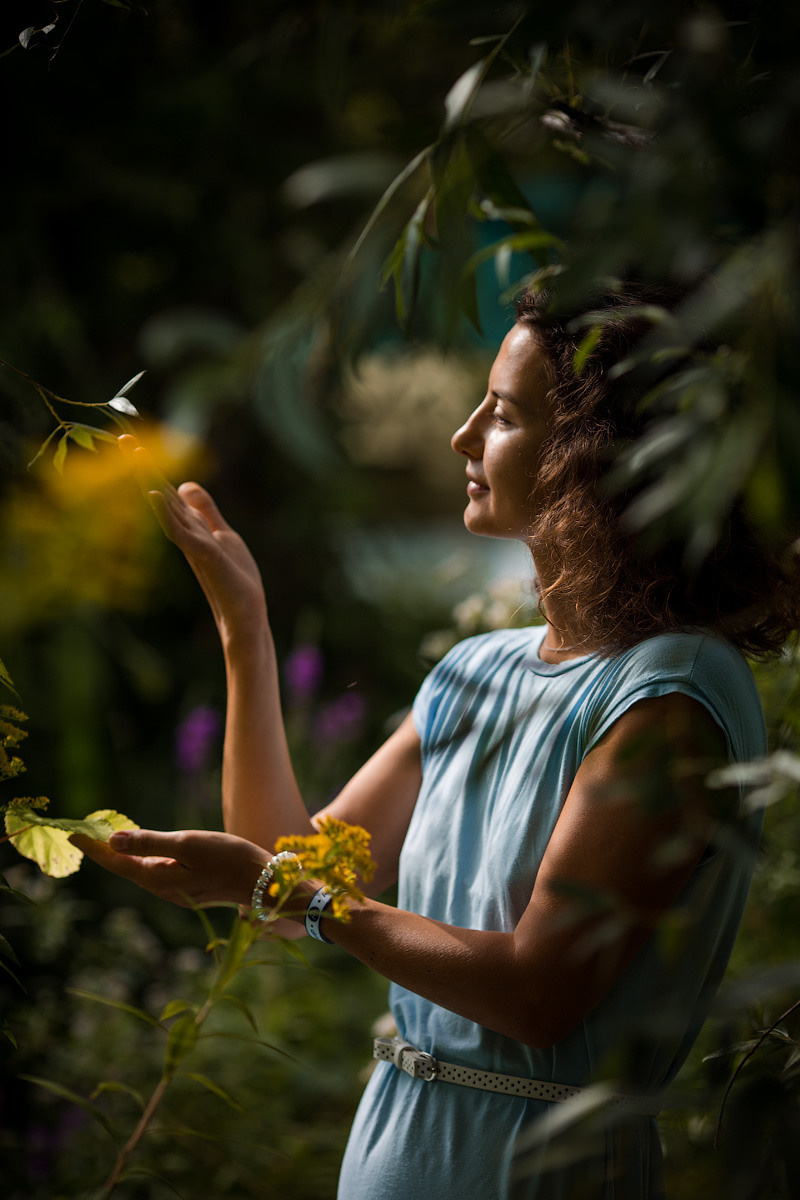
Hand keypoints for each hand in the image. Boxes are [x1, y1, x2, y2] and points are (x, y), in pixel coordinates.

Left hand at [70, 828, 268, 909]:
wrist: (263, 883)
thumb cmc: (228, 859)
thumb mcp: (188, 844)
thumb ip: (149, 842)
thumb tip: (112, 839)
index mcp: (158, 879)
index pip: (116, 862)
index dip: (93, 847)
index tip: (73, 834)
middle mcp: (162, 889)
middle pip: (125, 868)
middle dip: (104, 851)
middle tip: (85, 833)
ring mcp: (176, 891)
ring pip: (140, 870)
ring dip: (122, 855)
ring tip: (106, 839)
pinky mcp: (189, 888)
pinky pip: (156, 871)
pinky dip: (142, 858)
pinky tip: (143, 849)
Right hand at [119, 435, 267, 639]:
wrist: (244, 615)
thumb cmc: (235, 579)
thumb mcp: (223, 534)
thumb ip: (206, 511)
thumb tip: (186, 484)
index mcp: (192, 526)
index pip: (169, 490)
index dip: (153, 467)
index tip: (133, 442)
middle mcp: (187, 532)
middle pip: (162, 493)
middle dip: (144, 467)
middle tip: (123, 438)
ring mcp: (192, 543)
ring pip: (166, 507)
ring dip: (149, 481)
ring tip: (134, 456)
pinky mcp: (202, 554)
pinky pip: (180, 530)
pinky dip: (166, 512)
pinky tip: (155, 493)